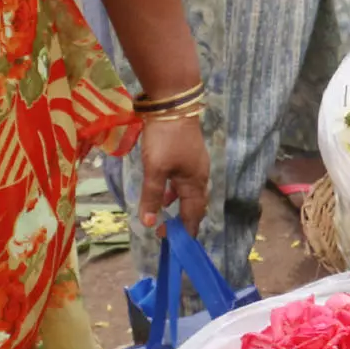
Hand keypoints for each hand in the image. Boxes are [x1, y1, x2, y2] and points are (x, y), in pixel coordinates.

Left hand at [136, 113, 210, 232]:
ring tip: (162, 214)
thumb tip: (150, 224)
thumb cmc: (165, 139)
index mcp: (195, 182)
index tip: (174, 244)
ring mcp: (194, 164)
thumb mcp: (155, 169)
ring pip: (188, 192)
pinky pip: (183, 180)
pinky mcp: (187, 155)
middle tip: (166, 232)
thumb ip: (152, 196)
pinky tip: (162, 190)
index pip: (194, 214)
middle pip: (194, 204)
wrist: (172, 104)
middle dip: (182, 220)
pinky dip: (174, 190)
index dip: (185, 230)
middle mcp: (199, 175)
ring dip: (176, 205)